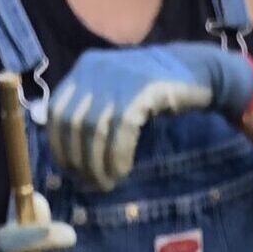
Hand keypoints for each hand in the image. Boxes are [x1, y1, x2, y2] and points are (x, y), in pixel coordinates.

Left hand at [48, 43, 252, 190]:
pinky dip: (118, 156)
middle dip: (79, 160)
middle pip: (72, 123)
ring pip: (94, 129)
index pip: (56, 111)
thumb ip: (91, 114)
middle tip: (91, 183)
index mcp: (84, 69)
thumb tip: (69, 158)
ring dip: (97, 164)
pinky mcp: (142, 88)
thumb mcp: (115, 95)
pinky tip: (121, 171)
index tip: (70, 171)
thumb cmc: (153, 91)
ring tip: (107, 183)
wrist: (197, 71)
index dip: (58, 145)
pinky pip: (121, 129)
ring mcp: (118, 76)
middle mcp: (95, 68)